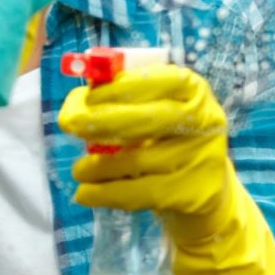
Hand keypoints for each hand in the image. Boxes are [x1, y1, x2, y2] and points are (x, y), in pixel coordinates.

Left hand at [57, 62, 230, 242]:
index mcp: (192, 89)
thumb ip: (124, 99)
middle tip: (70, 125)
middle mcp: (204, 119)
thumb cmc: (168, 138)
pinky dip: (106, 193)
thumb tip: (76, 102)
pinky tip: (86, 193)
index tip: (86, 97)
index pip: (155, 80)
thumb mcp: (156, 109)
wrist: (205, 188)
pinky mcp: (194, 193)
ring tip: (79, 170)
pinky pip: (141, 193)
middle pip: (147, 119)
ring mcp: (202, 157)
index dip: (117, 88)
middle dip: (101, 121)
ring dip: (99, 166)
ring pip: (139, 161)